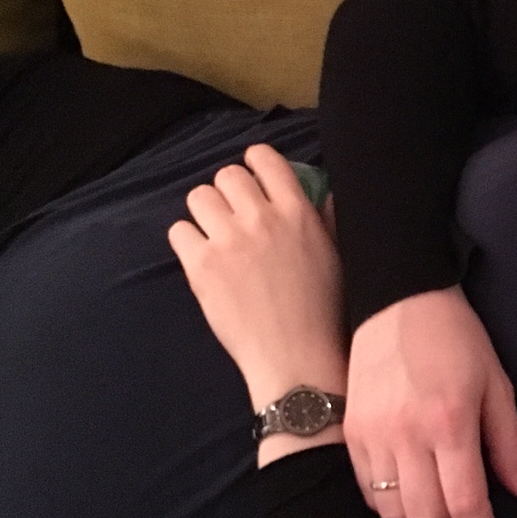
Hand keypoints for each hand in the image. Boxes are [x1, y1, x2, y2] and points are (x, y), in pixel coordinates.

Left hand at [167, 145, 347, 464]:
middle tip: (234, 217)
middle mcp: (261, 218)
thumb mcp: (337, 256)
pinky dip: (188, 241)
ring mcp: (229, 241)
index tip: (252, 177)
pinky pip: (179, 230)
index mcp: (297, 212)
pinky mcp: (201, 266)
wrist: (296, 359)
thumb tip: (319, 193)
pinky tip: (203, 258)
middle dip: (229, 193)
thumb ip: (325, 219)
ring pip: (199, 197)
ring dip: (206, 213)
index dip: (254, 163)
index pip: (264, 158)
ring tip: (215, 236)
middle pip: (227, 175)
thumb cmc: (324, 313)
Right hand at [345, 286, 516, 517]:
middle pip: (427, 517)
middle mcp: (406, 434)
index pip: (466, 504)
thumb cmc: (456, 338)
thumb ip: (508, 442)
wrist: (398, 297)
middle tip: (468, 509)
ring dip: (420, 517)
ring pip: (392, 511)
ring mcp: (372, 434)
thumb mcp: (496, 384)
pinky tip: (409, 483)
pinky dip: (390, 501)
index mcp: (450, 422)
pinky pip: (366, 491)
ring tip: (438, 494)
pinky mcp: (350, 432)